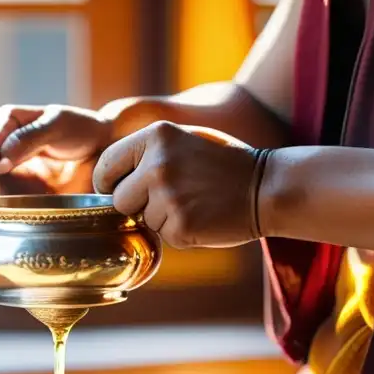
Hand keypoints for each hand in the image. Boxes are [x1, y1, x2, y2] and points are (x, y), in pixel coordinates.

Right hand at [0, 104, 111, 195]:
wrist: (103, 147)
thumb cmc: (81, 129)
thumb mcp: (56, 126)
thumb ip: (28, 140)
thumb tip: (0, 162)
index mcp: (12, 119)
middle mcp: (7, 140)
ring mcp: (13, 162)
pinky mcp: (22, 182)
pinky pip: (4, 190)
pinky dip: (0, 197)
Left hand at [92, 122, 261, 247]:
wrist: (268, 186)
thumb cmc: (226, 163)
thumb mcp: (185, 139)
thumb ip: (148, 152)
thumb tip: (108, 175)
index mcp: (155, 136)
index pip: (106, 165)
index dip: (109, 183)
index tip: (120, 189)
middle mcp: (156, 165)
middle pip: (119, 199)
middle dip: (136, 204)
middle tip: (170, 198)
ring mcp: (168, 197)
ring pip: (142, 220)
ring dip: (162, 219)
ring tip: (194, 203)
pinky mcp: (180, 226)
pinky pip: (164, 236)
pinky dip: (180, 232)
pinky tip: (203, 216)